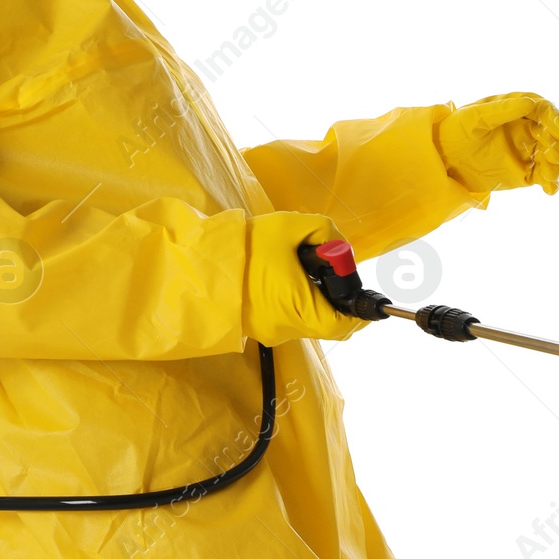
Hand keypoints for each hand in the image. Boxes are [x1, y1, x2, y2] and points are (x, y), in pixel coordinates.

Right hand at [244, 213, 373, 346]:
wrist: (201, 262)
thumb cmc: (247, 246)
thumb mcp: (290, 227)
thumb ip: (325, 231)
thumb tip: (339, 246)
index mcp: (300, 310)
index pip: (343, 324)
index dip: (357, 309)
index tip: (356, 289)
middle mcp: (287, 329)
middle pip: (327, 323)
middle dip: (335, 298)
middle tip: (328, 272)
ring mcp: (271, 332)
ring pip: (307, 320)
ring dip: (313, 298)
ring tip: (299, 269)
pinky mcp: (258, 328)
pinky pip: (288, 318)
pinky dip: (295, 301)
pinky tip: (283, 278)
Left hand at [436, 92, 558, 204]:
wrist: (442, 159)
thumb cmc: (455, 130)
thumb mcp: (475, 117)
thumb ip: (502, 110)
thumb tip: (531, 103)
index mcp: (516, 109)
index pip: (543, 111)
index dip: (555, 119)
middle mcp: (526, 128)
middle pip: (552, 134)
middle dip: (556, 144)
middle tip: (552, 156)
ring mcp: (526, 150)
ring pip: (550, 156)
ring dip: (555, 165)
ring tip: (549, 175)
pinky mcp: (524, 171)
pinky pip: (542, 176)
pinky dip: (550, 182)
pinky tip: (550, 189)